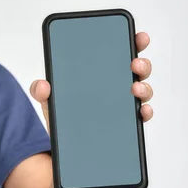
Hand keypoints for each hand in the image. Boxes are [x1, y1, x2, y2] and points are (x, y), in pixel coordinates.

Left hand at [31, 31, 153, 129]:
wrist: (66, 152)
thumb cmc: (63, 120)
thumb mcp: (50, 103)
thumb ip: (42, 92)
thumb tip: (42, 85)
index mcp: (99, 76)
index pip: (118, 54)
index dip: (131, 43)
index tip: (139, 35)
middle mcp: (115, 88)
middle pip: (136, 71)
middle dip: (141, 63)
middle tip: (134, 63)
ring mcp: (123, 106)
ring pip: (142, 92)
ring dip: (144, 87)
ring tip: (135, 88)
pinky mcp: (126, 125)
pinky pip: (141, 117)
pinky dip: (145, 112)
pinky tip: (141, 111)